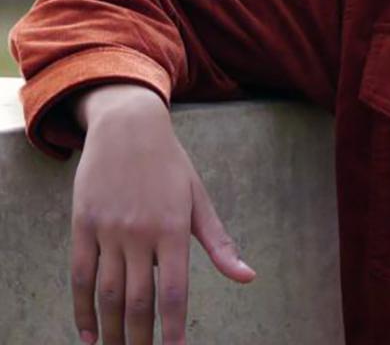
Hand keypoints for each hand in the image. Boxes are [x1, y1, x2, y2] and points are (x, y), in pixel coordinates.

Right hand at [70, 84, 255, 343]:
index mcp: (174, 226)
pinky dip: (81, 309)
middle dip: (140, 338)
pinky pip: (80, 276)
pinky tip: (88, 333)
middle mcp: (140, 231)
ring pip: (107, 294)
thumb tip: (248, 277)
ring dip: (110, 331)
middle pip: (137, 299)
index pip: (174, 289)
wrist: (128, 128)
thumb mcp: (199, 198)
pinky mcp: (83, 225)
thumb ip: (219, 242)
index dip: (174, 326)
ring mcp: (109, 229)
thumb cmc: (171, 165)